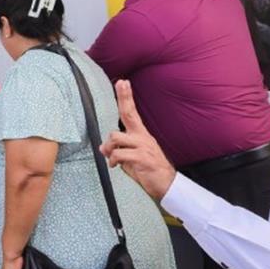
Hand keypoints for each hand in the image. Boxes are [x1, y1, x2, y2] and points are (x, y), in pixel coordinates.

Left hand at [100, 80, 176, 199]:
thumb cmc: (149, 171)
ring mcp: (143, 146)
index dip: (126, 97)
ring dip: (108, 148)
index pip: (131, 112)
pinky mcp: (142, 158)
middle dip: (124, 97)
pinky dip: (113, 160)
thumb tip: (103, 148)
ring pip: (115, 137)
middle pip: (129, 113)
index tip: (123, 83)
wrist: (166, 185)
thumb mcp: (131, 159)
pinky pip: (119, 154)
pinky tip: (115, 165)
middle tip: (121, 83)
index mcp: (140, 135)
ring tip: (112, 158)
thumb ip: (117, 150)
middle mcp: (142, 137)